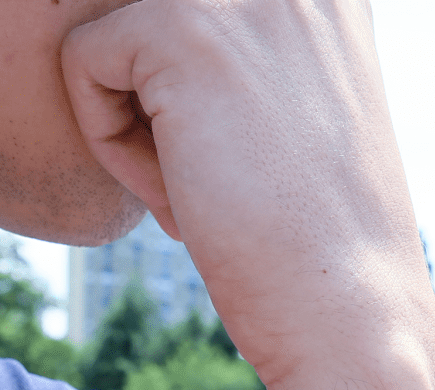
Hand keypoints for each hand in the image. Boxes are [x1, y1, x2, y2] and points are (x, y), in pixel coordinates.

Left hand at [62, 0, 434, 389]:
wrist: (350, 316)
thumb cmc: (320, 247)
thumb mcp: (300, 121)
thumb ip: (247, 66)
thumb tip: (168, 68)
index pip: (189, 23)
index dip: (191, 100)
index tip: (249, 164)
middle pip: (150, 27)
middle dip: (157, 101)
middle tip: (221, 178)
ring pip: (116, 37)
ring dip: (138, 123)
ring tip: (203, 188)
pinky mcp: (181, 30)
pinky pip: (84, 63)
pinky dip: (112, 146)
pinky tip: (182, 198)